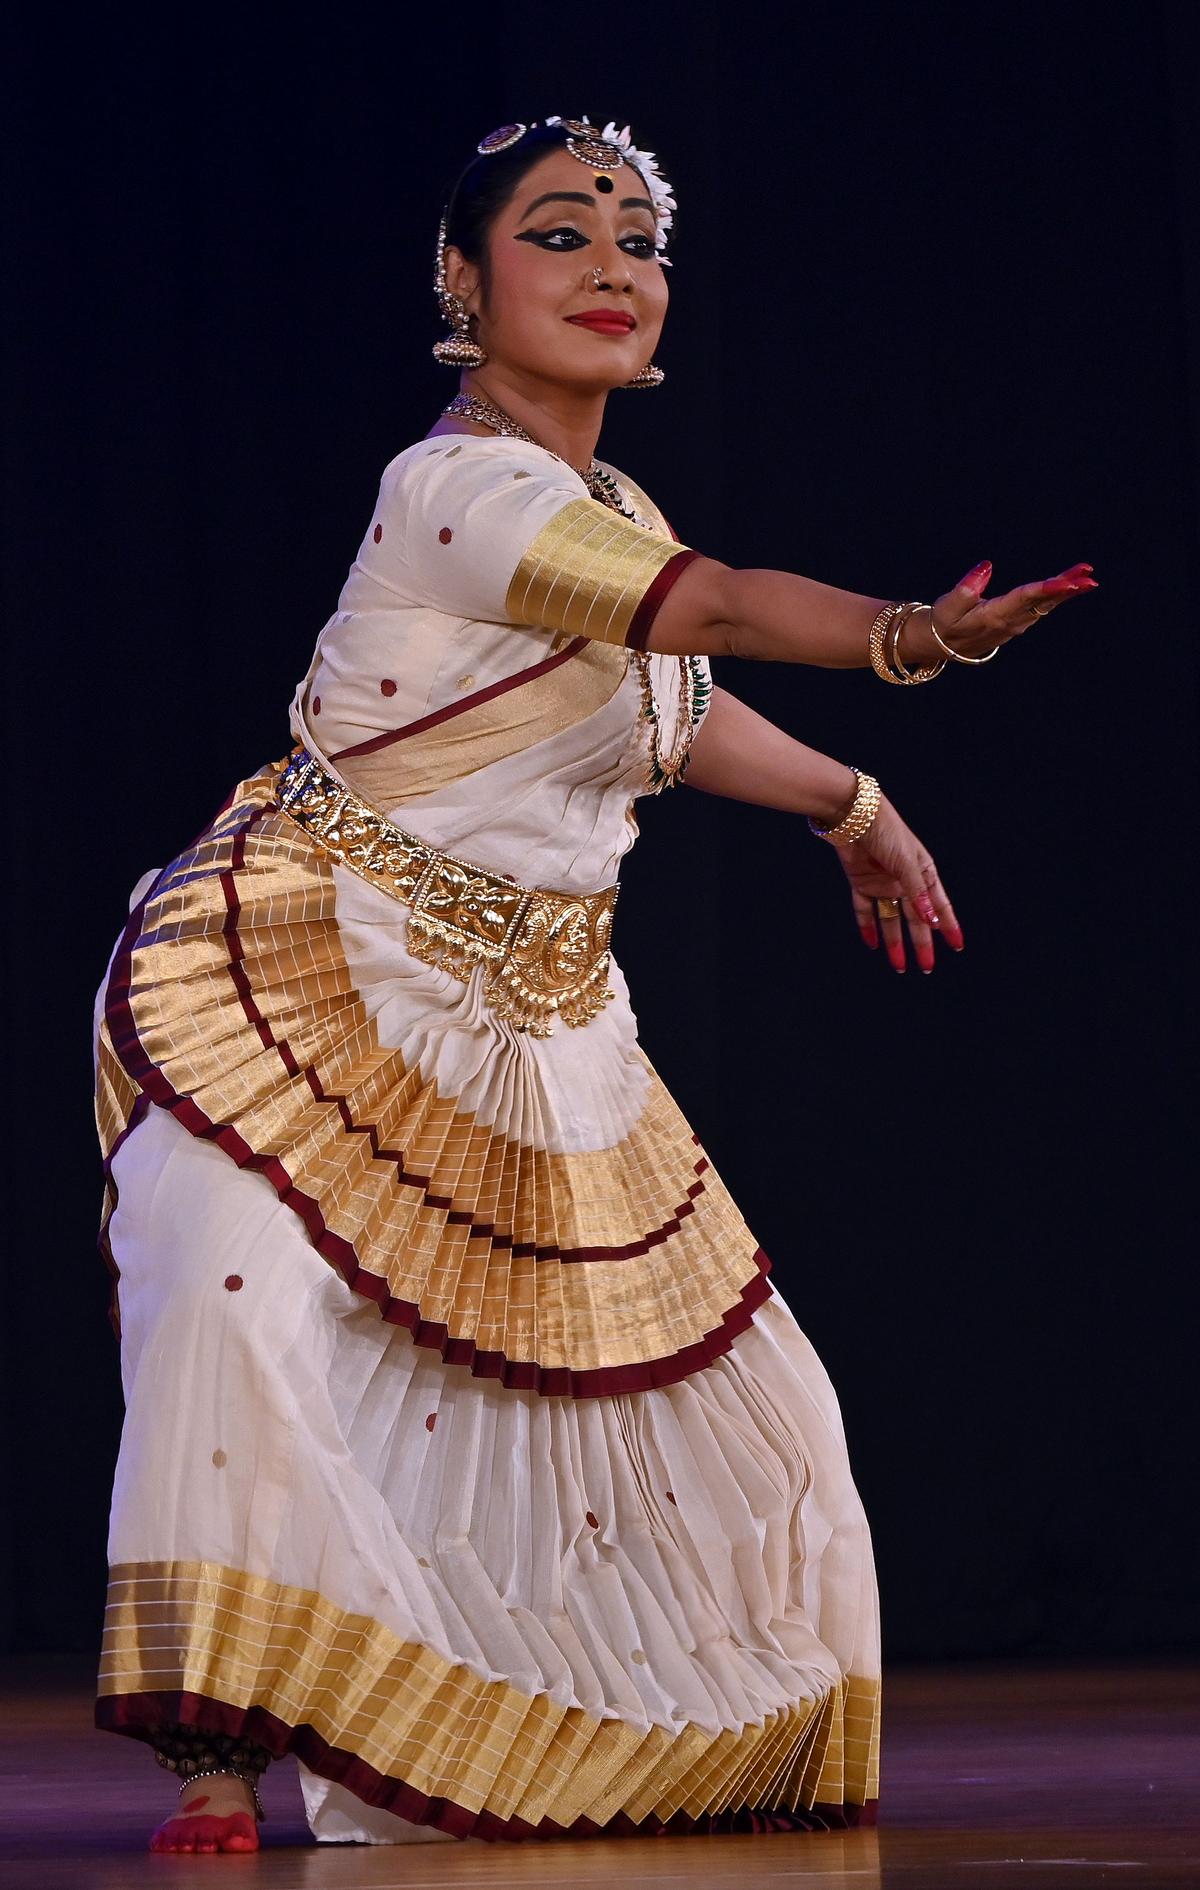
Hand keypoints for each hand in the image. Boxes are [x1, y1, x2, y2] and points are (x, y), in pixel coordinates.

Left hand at [831, 797, 963, 973]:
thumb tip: (932, 921)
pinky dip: (867, 927)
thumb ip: (917, 893)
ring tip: (899, 966)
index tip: (958, 946)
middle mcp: (905, 881)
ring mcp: (883, 883)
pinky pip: (865, 909)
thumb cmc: (887, 832)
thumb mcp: (907, 863)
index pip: (940, 906)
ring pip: (890, 919)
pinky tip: (872, 945)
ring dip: (894, 942)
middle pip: (915, 919)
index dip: (948, 925)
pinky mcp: (861, 882)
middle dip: (921, 943)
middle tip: (926, 968)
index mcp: (924, 873)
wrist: (853, 814)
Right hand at [910, 558, 1097, 662]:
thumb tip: (986, 566)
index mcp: (993, 618)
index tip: (1069, 581)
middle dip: (1066, 589)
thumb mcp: (946, 607)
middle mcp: (1010, 623)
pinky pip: (1041, 607)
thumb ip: (965, 589)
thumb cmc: (941, 623)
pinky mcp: (1016, 622)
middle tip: (1089, 577)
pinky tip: (1071, 585)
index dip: (1048, 589)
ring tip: (1087, 576)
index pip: (1024, 599)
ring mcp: (1015, 625)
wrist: (939, 645)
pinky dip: (1057, 595)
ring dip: (1067, 591)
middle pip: (1042, 603)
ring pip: (1045, 606)